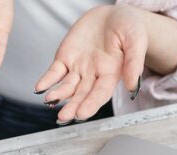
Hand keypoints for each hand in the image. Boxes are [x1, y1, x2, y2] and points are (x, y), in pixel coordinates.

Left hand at [35, 5, 147, 123]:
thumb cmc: (128, 27)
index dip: (91, 104)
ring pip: (67, 86)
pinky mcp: (65, 58)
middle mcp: (93, 74)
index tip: (82, 114)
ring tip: (50, 100)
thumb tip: (131, 86)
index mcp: (112, 73)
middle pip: (82, 94)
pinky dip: (47, 80)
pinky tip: (40, 88)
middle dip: (72, 106)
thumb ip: (134, 62)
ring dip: (58, 95)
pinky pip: (54, 72)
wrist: (112, 14)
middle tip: (64, 117)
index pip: (100, 93)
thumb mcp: (136, 40)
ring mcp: (78, 68)